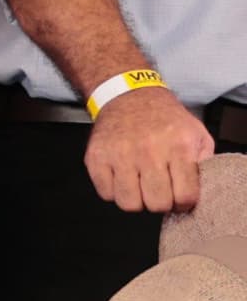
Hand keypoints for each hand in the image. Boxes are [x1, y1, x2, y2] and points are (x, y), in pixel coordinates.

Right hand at [87, 83, 218, 215]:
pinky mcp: (96, 157)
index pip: (184, 196)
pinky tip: (122, 178)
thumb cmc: (164, 119)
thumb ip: (204, 163)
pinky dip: (114, 192)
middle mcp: (149, 150)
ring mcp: (119, 154)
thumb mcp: (197, 134)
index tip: (180, 198)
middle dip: (160, 202)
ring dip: (136, 200)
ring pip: (128, 204)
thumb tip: (201, 191)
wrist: (129, 96)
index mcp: (178, 146)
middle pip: (156, 204)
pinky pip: (105, 194)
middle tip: (159, 191)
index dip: (183, 203)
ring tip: (139, 187)